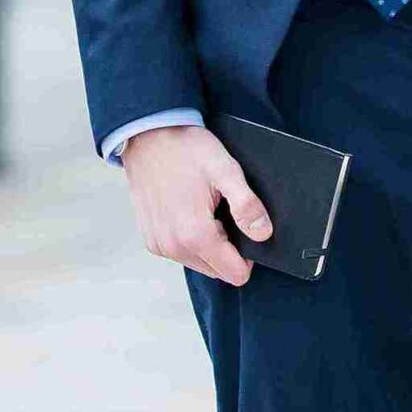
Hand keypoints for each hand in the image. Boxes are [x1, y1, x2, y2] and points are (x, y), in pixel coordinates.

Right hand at [120, 123, 268, 285]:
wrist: (148, 137)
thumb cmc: (186, 150)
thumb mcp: (226, 171)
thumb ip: (246, 205)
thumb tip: (263, 234)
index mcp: (194, 234)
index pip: (234, 273)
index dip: (249, 254)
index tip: (247, 226)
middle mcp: (173, 247)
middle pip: (218, 270)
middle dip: (229, 247)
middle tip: (225, 211)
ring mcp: (159, 245)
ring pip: (200, 263)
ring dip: (210, 244)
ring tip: (208, 208)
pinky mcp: (151, 240)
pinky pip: (182, 253)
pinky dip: (192, 239)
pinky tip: (191, 210)